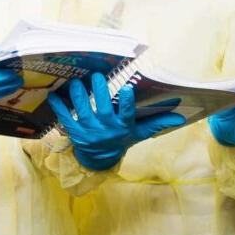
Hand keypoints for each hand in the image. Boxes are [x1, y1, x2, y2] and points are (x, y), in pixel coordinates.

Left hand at [48, 73, 185, 170]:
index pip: (126, 114)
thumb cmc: (121, 139)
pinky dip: (58, 107)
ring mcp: (89, 131)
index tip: (125, 87)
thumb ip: (156, 123)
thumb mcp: (138, 133)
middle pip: (102, 108)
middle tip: (98, 75)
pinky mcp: (74, 132)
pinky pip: (64, 118)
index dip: (126, 102)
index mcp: (122, 126)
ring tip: (77, 81)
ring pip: (82, 111)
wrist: (99, 159)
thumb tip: (180, 117)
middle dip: (99, 91)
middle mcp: (106, 128)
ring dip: (78, 95)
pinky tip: (54, 95)